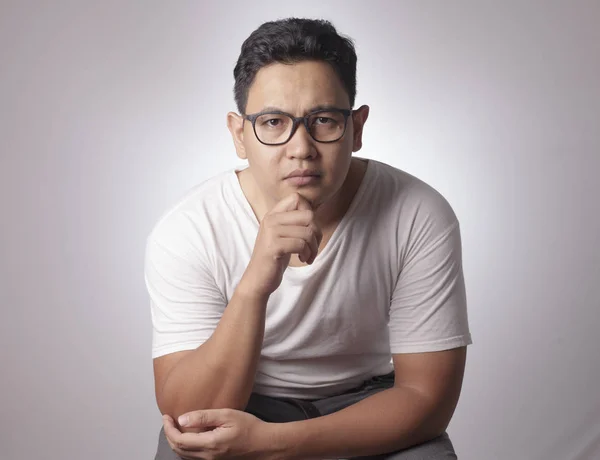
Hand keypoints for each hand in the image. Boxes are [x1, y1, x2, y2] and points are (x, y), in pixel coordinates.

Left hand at [162, 409, 276, 459]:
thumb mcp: (227, 415)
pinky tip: (189, 437)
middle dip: (169, 435)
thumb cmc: (249, 427)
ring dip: (176, 442)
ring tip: (175, 427)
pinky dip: (185, 448)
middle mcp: (208, 457)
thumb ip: (204, 417)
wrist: (265, 444)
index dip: (169, 429)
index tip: (166, 416)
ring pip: (184, 456)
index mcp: (210, 444)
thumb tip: (182, 419)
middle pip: (179, 450)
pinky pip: (193, 458)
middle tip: (168, 420)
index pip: (180, 441)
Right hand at [239, 193, 322, 297]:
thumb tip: (313, 211)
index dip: (309, 213)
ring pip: (308, 232)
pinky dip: (306, 254)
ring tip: (307, 256)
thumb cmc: (275, 257)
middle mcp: (271, 219)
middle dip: (316, 233)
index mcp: (273, 214)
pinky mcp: (274, 245)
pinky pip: (301, 244)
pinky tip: (302, 259)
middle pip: (308, 215)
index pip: (297, 198)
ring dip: (313, 247)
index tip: (307, 230)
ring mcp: (271, 231)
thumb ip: (294, 221)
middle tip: (312, 246)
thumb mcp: (284, 234)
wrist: (258, 279)